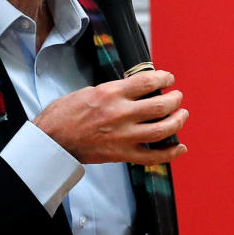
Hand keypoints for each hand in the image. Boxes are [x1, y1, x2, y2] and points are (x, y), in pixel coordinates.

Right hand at [33, 70, 187, 164]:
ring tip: (182, 114)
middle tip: (178, 97)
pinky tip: (180, 147)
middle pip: (160, 105)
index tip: (169, 78)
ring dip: (178, 121)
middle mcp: (120, 114)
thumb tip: (138, 89)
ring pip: (162, 130)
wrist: (51, 141)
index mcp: (111, 94)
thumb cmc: (65, 114)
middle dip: (175, 99)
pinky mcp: (121, 155)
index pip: (147, 81)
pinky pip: (152, 157)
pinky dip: (170, 153)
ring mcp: (123, 136)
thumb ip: (116, 91)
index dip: (164, 77)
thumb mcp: (90, 91)